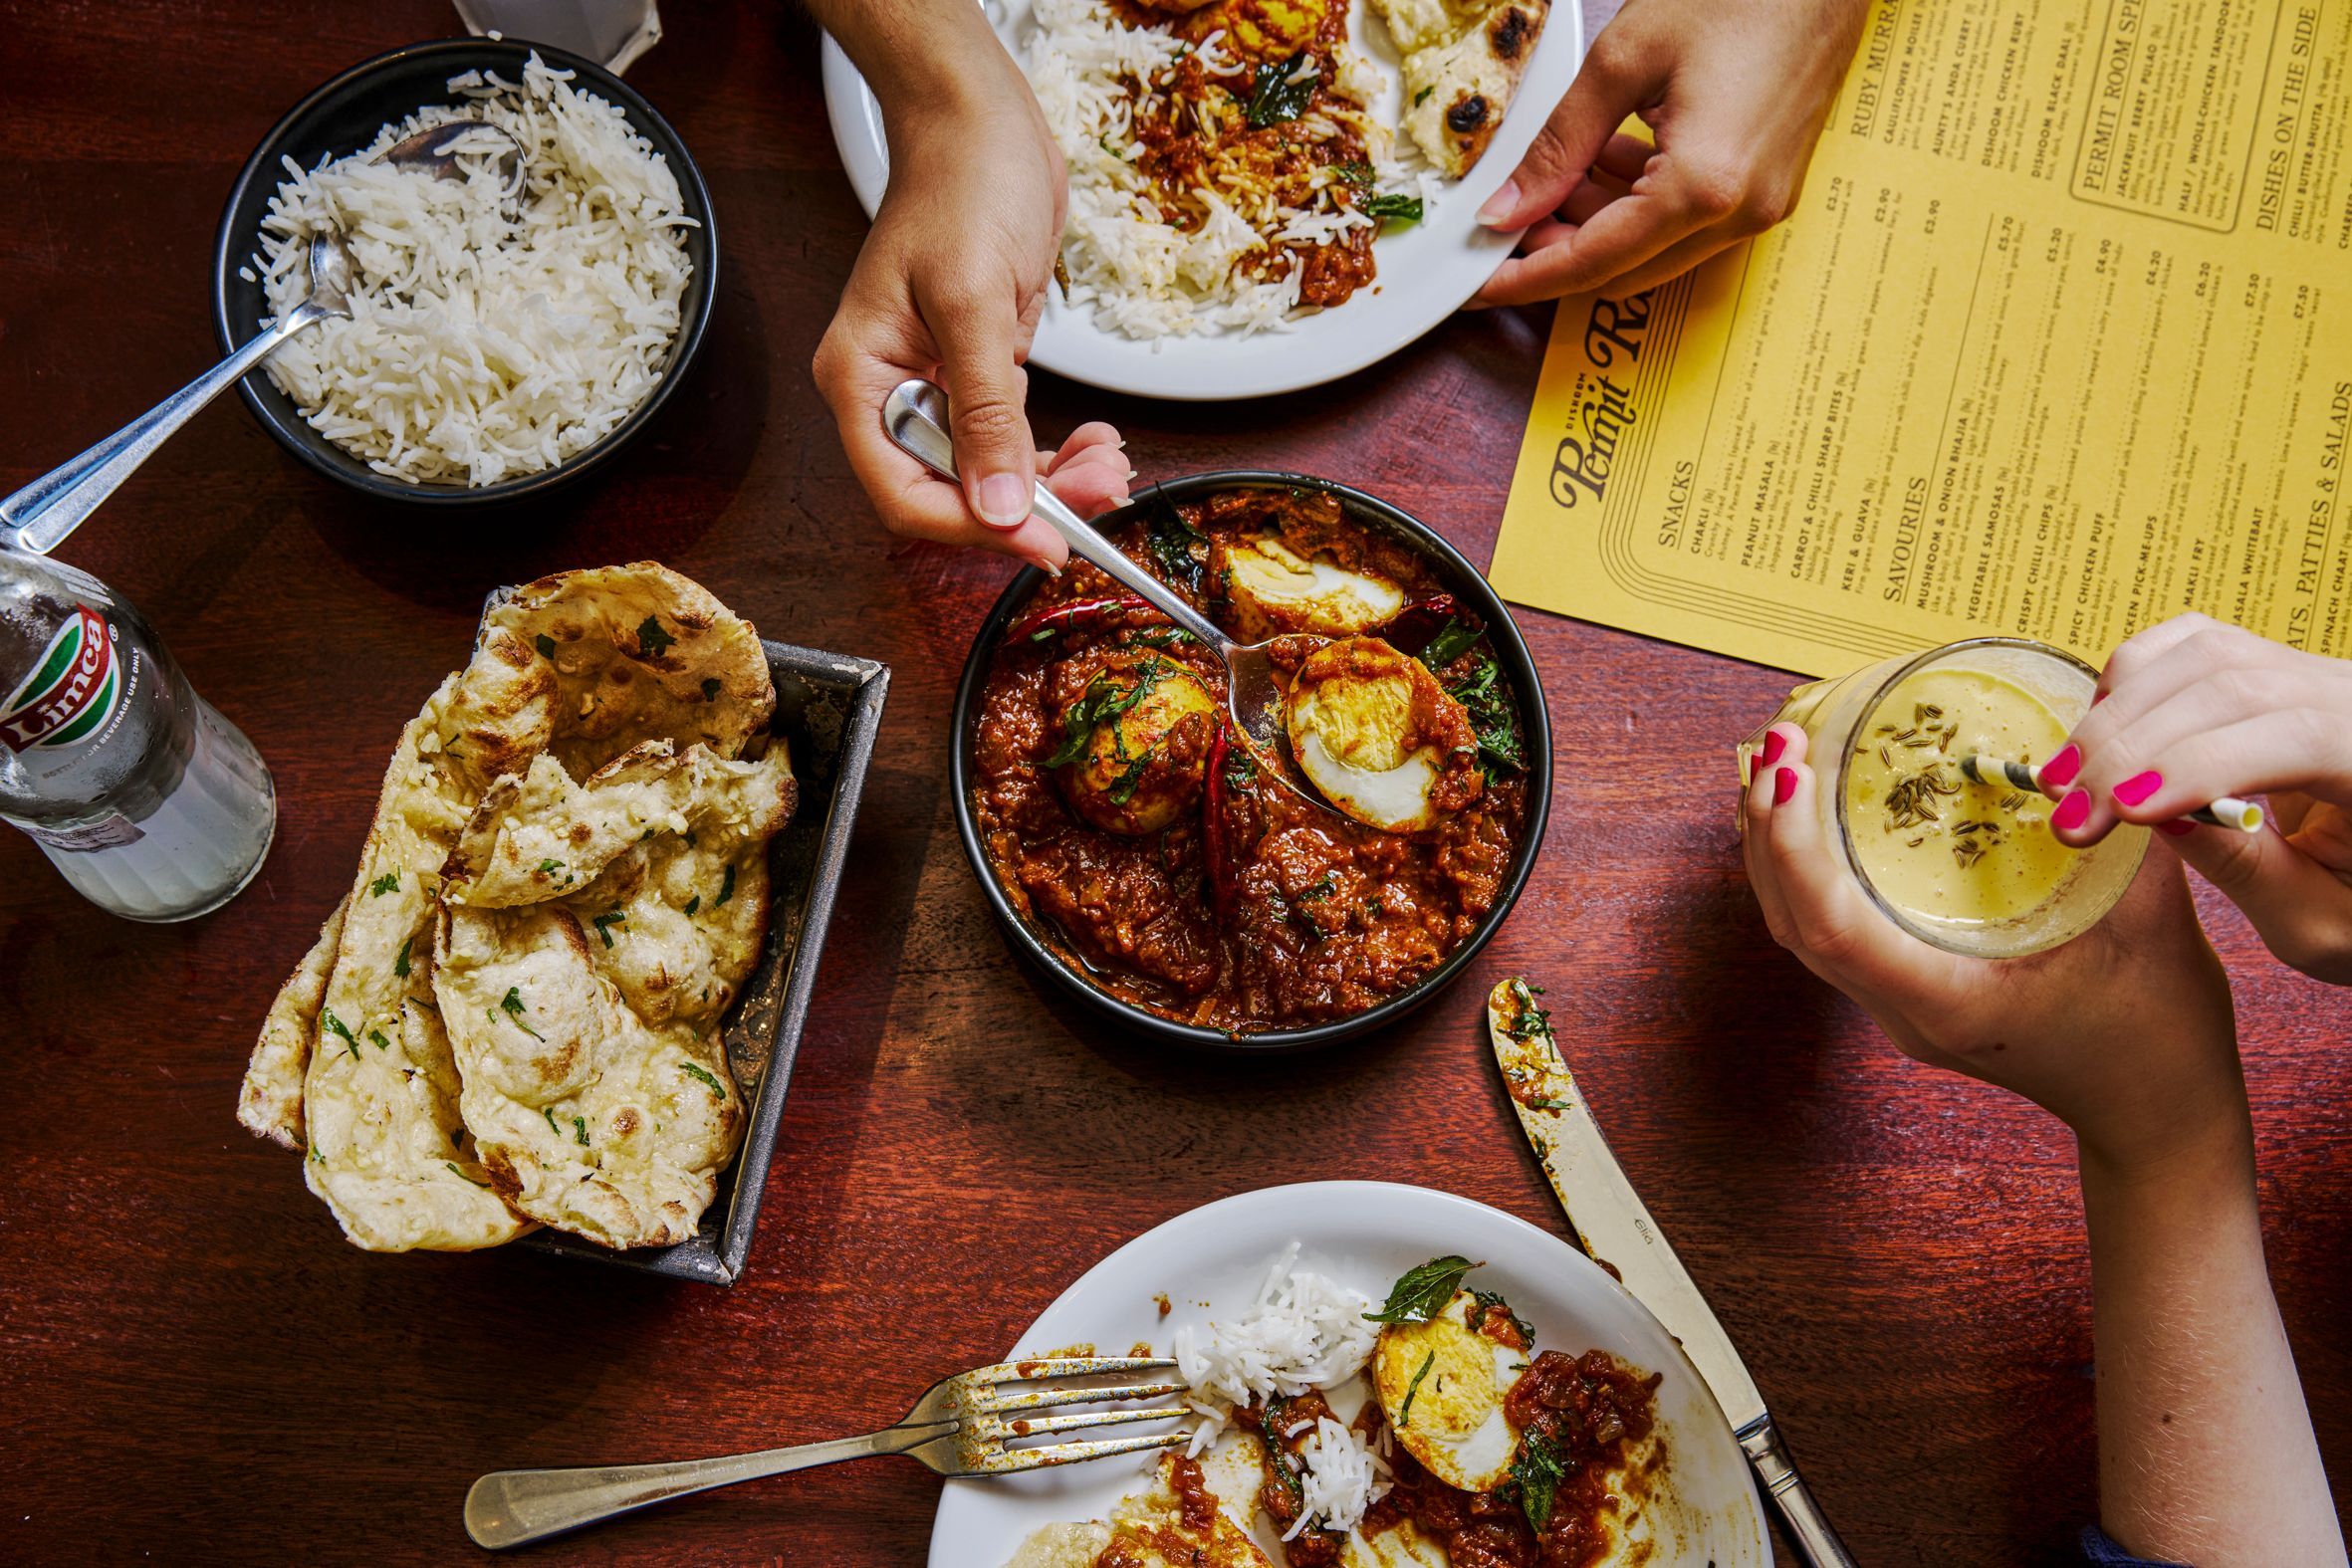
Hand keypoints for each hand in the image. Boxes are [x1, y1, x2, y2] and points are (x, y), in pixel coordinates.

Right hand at [812, 48, 1129, 569]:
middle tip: (1100, 493)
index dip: (973, 529)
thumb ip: (986, 410)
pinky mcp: (981, 373)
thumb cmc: (961, 185)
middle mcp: (893, 393)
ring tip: (1109, 466)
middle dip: (1029, 504)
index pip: (905, 493)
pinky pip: (1014, 439)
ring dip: (1055, 483)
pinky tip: (1096, 443)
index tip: (1043, 542)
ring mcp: (938, 386)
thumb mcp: (973, 300)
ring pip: (991, 472)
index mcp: (863, 380)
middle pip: (953, 491)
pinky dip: (1056, 453)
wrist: (982, 123)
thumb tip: (998, 503)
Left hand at [1470, 0, 1866, 305]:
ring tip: (1554, 176)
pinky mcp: (1767, 190)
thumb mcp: (1623, 61)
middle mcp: (1740, 214)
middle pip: (1624, 272)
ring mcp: (1761, 207)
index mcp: (1703, 188)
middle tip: (1507, 222)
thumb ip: (1558, 145)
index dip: (1526, 279)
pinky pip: (1686, 225)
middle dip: (1558, 255)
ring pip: (1653, 252)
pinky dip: (1636, 207)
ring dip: (1596, 227)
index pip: (1593, 263)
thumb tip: (1507, 208)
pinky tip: (1605, 161)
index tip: (1479, 285)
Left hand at [1741, 722, 2245, 1177]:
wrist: (2157, 1116)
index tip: (1793, 765)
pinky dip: (1806, 868)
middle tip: (1780, 738)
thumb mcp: (2153, 918)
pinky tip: (1814, 812)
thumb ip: (2118, 828)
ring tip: (1780, 758)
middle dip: (1772, 827)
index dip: (1795, 844)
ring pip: (1799, 926)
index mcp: (1948, 1000)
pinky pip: (1828, 928)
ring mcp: (1897, 1008)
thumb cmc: (2161, 1029)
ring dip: (1778, 844)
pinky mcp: (1905, 995)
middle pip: (1795, 920)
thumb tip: (2090, 741)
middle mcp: (1905, 1010)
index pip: (1831, 924)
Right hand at [2046, 614, 2351, 983]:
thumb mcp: (2318, 920)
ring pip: (2203, 652)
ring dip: (2118, 712)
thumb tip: (2157, 817)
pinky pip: (2196, 643)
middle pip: (2233, 684)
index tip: (2119, 814)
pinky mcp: (2276, 667)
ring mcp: (2316, 673)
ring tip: (2065, 778)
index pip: (2297, 736)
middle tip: (2069, 813)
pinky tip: (2101, 732)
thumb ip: (2246, 868)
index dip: (2199, 766)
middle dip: (2133, 747)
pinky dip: (2134, 678)